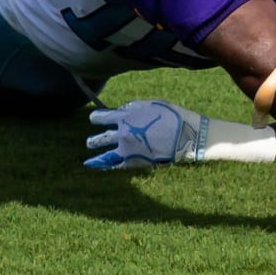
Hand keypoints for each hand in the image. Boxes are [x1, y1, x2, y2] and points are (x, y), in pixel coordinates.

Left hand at [84, 99, 206, 169]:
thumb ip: (132, 108)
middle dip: (93, 141)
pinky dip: (110, 168)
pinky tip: (104, 169)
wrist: (187, 135)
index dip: (96, 118)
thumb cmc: (170, 116)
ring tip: (89, 161)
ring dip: (97, 158)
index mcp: (124, 117)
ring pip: (106, 155)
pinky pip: (118, 166)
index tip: (93, 119)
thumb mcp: (149, 104)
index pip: (101, 117)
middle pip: (101, 138)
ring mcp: (128, 149)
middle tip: (89, 142)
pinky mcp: (136, 162)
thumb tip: (122, 110)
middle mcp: (122, 133)